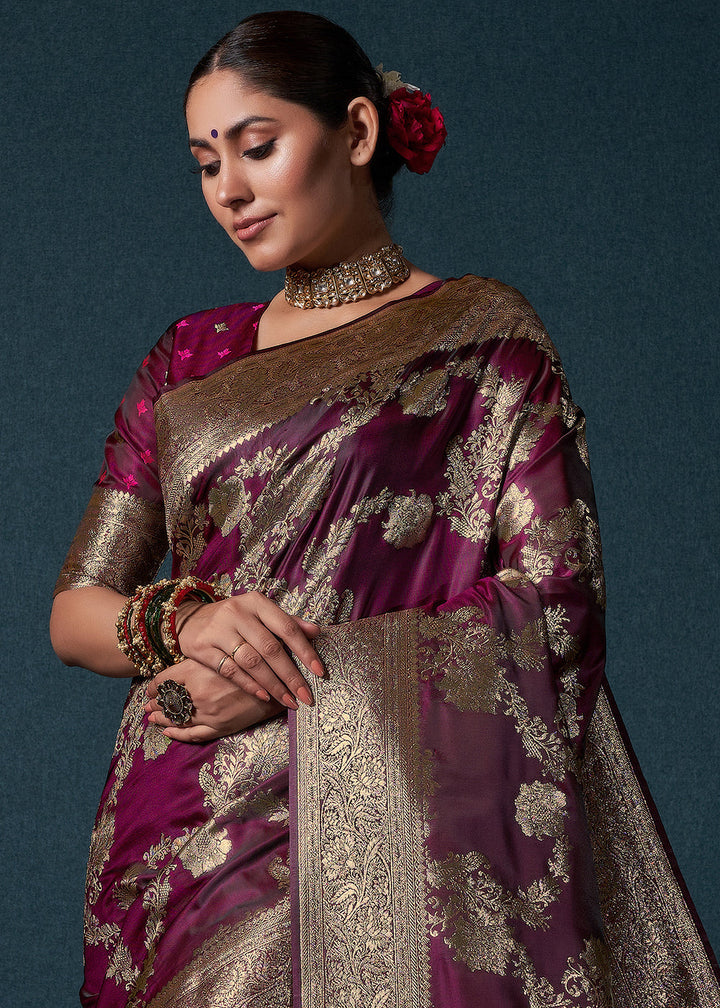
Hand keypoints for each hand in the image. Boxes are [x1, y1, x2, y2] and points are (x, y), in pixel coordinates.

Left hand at [144, 658, 283, 741]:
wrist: (280, 681)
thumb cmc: (255, 659)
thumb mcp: (227, 648)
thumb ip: (207, 650)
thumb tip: (183, 646)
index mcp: (195, 670)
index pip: (163, 680)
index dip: (155, 685)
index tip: (151, 687)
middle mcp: (196, 691)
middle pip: (166, 700)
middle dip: (155, 703)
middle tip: (146, 704)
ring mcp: (207, 711)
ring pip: (175, 718)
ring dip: (161, 718)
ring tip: (151, 717)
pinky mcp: (219, 726)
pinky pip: (192, 733)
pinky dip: (177, 733)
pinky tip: (167, 731)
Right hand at [176, 591, 322, 709]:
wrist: (190, 618)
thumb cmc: (234, 618)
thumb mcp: (259, 612)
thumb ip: (286, 622)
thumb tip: (316, 631)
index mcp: (257, 602)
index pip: (287, 627)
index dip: (305, 650)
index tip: (319, 672)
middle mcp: (238, 613)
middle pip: (270, 648)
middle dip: (291, 675)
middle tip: (305, 696)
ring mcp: (219, 630)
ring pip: (252, 661)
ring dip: (273, 685)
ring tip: (288, 700)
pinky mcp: (202, 647)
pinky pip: (230, 670)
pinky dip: (249, 685)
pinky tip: (264, 696)